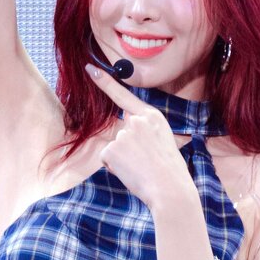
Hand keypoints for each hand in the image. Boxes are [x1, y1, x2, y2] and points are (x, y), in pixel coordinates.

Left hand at [85, 64, 196, 210]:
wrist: (170, 189)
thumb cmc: (169, 170)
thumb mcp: (163, 139)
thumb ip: (145, 128)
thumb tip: (126, 121)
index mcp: (151, 116)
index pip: (123, 95)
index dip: (105, 82)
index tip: (90, 69)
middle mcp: (135, 121)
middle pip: (121, 132)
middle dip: (128, 148)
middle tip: (147, 161)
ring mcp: (123, 134)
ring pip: (114, 148)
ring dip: (123, 160)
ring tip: (142, 168)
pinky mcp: (112, 149)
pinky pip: (107, 159)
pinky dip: (116, 168)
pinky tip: (131, 172)